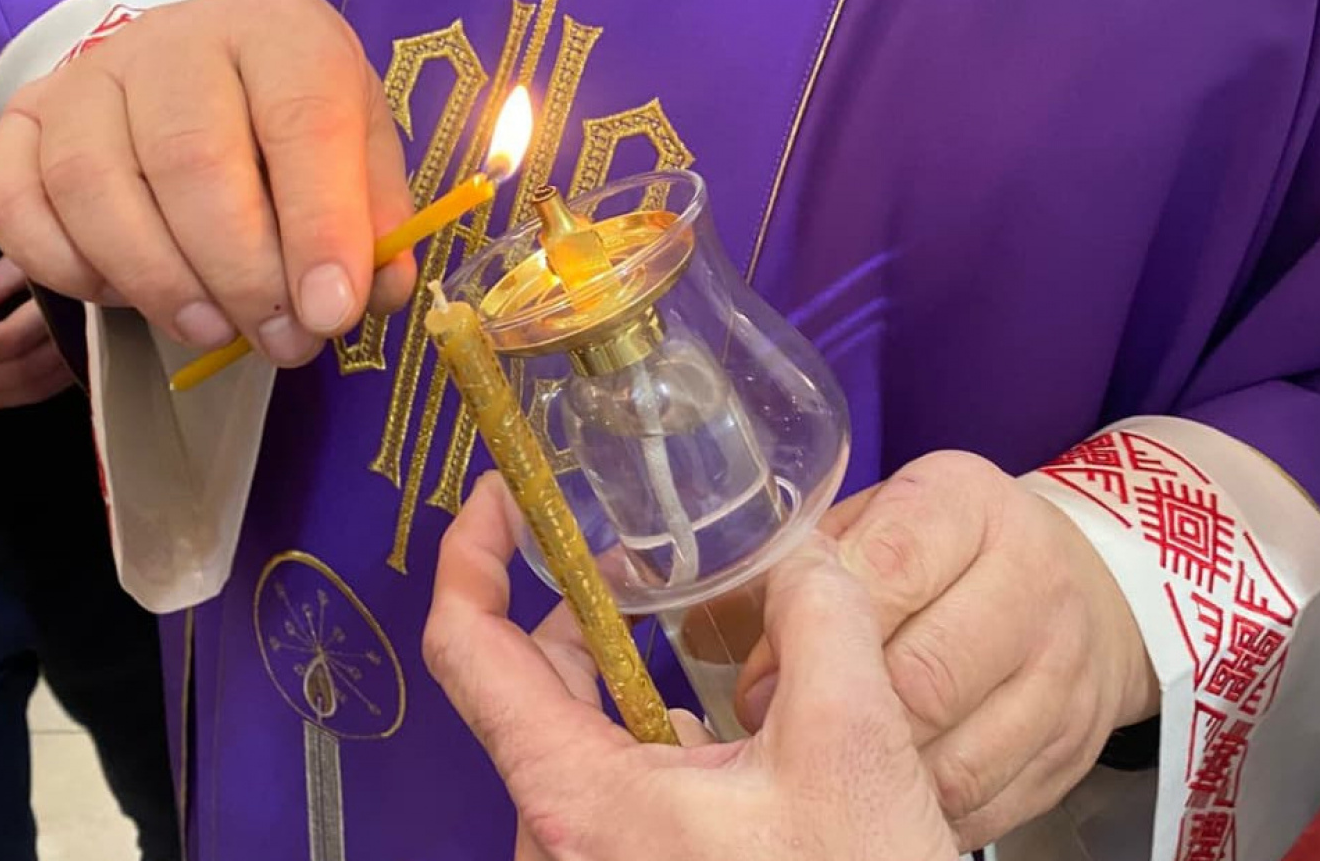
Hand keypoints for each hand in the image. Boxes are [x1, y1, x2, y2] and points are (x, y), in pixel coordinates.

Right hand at [0, 0, 414, 366]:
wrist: (201, 75)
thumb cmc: (293, 125)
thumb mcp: (360, 153)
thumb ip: (375, 219)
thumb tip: (373, 291)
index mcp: (280, 30)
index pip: (303, 121)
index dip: (320, 226)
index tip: (331, 311)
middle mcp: (176, 37)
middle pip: (192, 159)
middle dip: (241, 274)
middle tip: (282, 341)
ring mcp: (88, 76)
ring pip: (94, 184)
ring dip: (158, 281)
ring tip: (213, 332)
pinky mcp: (23, 120)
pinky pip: (14, 203)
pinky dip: (66, 269)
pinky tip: (124, 299)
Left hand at [0, 257, 72, 410]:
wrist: (111, 260)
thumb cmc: (72, 253)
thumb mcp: (31, 255)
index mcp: (62, 303)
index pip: (8, 340)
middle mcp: (78, 335)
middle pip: (18, 373)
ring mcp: (86, 355)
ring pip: (31, 388)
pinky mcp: (84, 365)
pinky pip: (43, 389)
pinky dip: (7, 398)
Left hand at [423, 475, 958, 860]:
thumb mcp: (852, 747)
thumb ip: (821, 618)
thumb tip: (797, 551)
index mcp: (577, 798)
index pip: (467, 649)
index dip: (472, 554)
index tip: (505, 494)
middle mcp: (559, 831)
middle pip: (521, 679)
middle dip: (576, 600)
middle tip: (635, 549)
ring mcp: (586, 853)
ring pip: (569, 727)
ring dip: (620, 663)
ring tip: (686, 624)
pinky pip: (603, 772)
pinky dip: (643, 722)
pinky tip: (714, 719)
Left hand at [735, 452, 1159, 851]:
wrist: (1077, 586)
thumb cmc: (941, 554)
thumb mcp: (873, 525)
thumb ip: (803, 576)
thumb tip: (741, 667)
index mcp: (969, 504)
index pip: (890, 567)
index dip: (819, 624)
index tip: (776, 665)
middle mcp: (1034, 579)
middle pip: (925, 675)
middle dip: (843, 714)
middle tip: (792, 733)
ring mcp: (1064, 670)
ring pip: (955, 757)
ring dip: (881, 775)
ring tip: (836, 769)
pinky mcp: (1074, 748)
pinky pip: (985, 803)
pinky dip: (925, 809)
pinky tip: (892, 792)